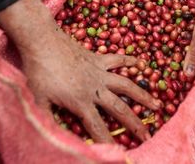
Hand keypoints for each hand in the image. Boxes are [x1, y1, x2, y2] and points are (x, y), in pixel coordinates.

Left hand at [21, 29, 160, 142]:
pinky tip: (141, 64)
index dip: (108, 141)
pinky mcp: (98, 58)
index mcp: (81, 101)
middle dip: (135, 124)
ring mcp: (99, 72)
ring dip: (143, 96)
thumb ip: (45, 120)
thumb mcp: (38, 99)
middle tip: (149, 135)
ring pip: (126, 85)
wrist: (43, 41)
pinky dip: (130, 61)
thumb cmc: (38, 71)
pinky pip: (118, 60)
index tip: (121, 152)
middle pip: (120, 109)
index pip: (97, 127)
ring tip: (157, 105)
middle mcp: (95, 88)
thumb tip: (48, 137)